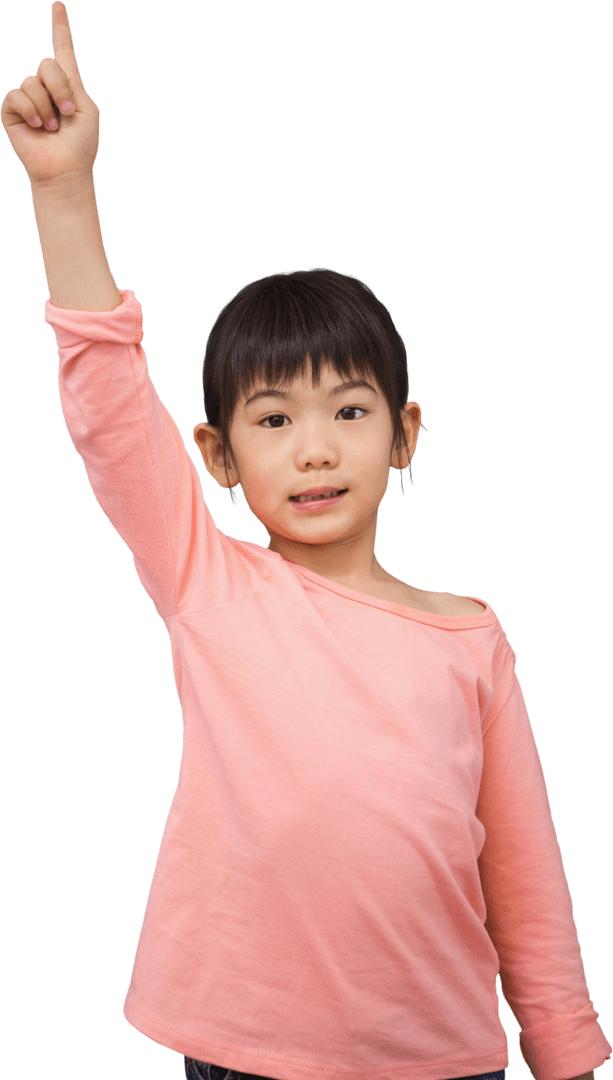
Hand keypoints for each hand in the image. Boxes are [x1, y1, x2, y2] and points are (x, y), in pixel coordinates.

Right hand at [0, 1, 99, 185]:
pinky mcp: (12, 111)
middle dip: (59, 88)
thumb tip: (48, 73)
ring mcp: (28, 99)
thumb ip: (73, 83)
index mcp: (68, 85)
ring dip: (46, 108)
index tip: (58, 6)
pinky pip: (16, 96)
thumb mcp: (87, 109)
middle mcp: (46, 88)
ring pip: (31, 83)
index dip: (60, 27)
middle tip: (67, 112)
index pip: (62, 50)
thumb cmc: (81, 145)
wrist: (65, 171)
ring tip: (52, 128)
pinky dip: (30, 111)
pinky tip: (37, 127)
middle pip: (46, 64)